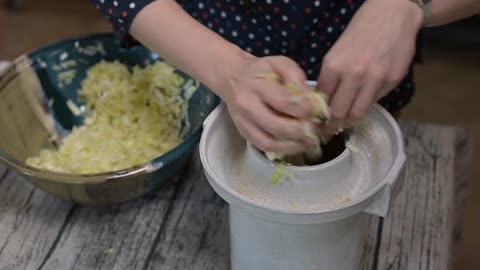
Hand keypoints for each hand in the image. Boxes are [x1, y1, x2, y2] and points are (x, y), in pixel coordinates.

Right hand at [219, 56, 316, 154]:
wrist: (233, 79)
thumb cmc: (261, 71)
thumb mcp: (280, 63)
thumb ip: (296, 76)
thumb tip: (310, 98)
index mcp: (257, 85)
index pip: (284, 102)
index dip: (305, 109)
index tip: (318, 111)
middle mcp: (247, 105)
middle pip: (278, 126)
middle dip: (302, 131)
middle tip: (316, 129)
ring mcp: (244, 123)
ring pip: (270, 142)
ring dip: (294, 145)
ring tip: (309, 141)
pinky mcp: (244, 134)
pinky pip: (264, 147)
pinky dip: (283, 150)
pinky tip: (296, 145)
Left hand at [317, 0, 422, 134]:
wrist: (392, 14)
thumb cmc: (360, 30)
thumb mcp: (337, 51)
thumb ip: (332, 77)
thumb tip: (325, 101)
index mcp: (334, 65)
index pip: (321, 99)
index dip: (317, 114)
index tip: (315, 122)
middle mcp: (354, 74)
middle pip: (338, 112)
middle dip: (331, 126)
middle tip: (327, 132)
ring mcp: (375, 79)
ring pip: (358, 113)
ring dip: (348, 123)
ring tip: (343, 126)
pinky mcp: (392, 81)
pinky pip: (375, 101)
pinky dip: (366, 106)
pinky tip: (361, 106)